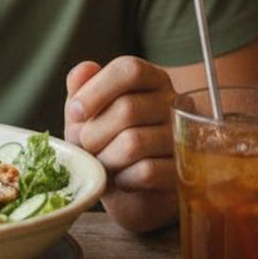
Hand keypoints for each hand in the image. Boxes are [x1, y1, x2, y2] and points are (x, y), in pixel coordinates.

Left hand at [64, 56, 177, 233]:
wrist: (129, 189)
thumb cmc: (105, 141)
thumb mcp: (87, 112)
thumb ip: (81, 87)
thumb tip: (85, 69)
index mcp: (151, 80)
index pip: (130, 70)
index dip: (96, 90)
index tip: (75, 113)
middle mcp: (173, 103)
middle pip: (127, 109)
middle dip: (93, 133)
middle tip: (86, 147)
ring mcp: (182, 138)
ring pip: (134, 143)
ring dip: (106, 158)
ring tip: (102, 164)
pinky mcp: (182, 171)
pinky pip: (147, 172)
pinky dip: (124, 179)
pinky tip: (121, 179)